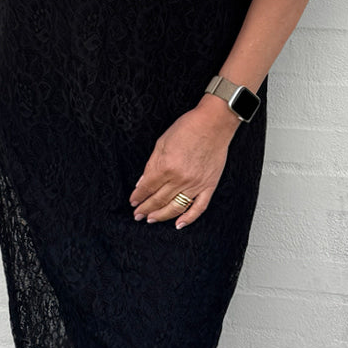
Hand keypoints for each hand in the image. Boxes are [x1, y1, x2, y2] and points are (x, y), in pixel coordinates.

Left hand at [129, 96, 238, 228]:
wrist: (213, 123)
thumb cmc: (188, 128)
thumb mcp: (162, 142)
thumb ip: (151, 165)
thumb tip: (142, 183)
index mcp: (166, 166)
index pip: (147, 187)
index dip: (138, 196)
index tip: (133, 201)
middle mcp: (180, 178)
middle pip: (159, 200)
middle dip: (145, 209)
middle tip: (137, 215)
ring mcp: (196, 184)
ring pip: (175, 207)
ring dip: (161, 216)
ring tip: (151, 219)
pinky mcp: (209, 186)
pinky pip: (199, 207)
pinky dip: (188, 218)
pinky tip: (178, 224)